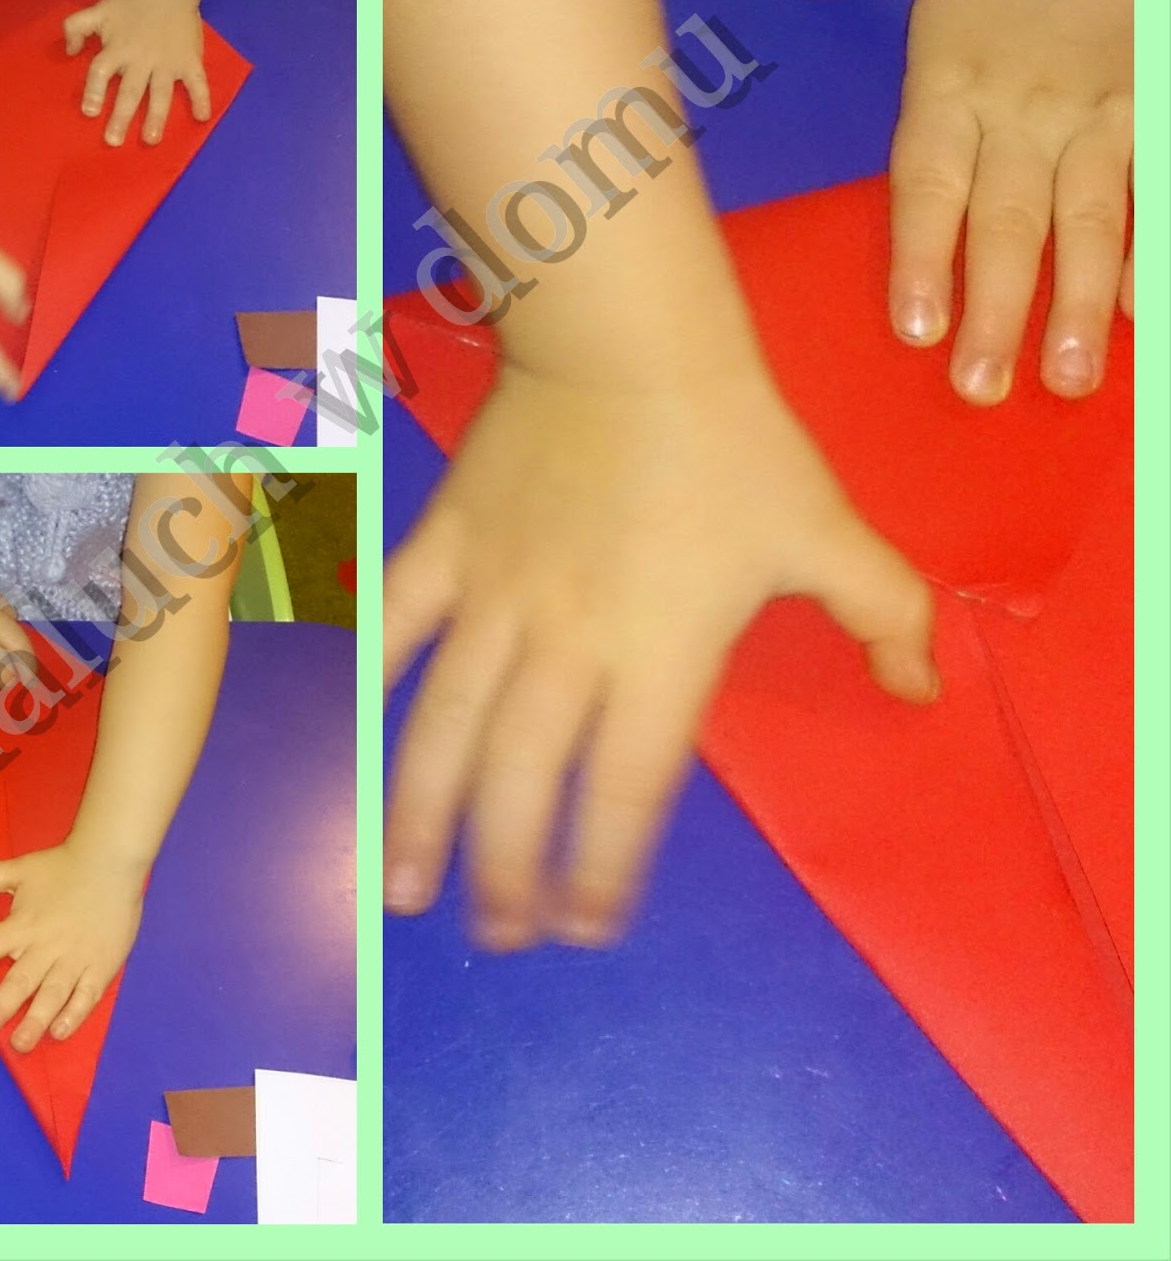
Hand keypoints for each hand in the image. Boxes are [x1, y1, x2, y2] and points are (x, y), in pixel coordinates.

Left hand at [0, 843, 143, 1051]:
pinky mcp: (101, 965)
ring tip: (19, 1043)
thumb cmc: (64, 866)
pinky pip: (87, 995)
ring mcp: (75, 958)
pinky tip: (60, 1031)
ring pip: (53, 995)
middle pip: (19, 980)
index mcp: (24, 924)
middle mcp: (46, 946)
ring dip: (35, 1020)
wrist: (113, 859)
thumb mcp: (20, 868)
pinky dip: (75, 1014)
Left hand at [62, 0, 210, 146]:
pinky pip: (197, 83)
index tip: (90, 112)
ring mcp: (167, 63)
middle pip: (129, 91)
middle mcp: (141, 60)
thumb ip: (76, 27)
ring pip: (160, 93)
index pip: (101, 72)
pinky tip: (201, 117)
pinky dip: (201, 99)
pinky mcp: (189, 61)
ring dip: (156, 117)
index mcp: (117, 49)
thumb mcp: (97, 11)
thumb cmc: (129, 3)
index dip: (94, 91)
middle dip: (121, 116)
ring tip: (151, 139)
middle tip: (113, 140)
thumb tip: (70, 52)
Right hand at [383, 362, 937, 951]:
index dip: (598, 871)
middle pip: (521, 783)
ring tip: (403, 891)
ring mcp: (492, 601)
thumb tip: (922, 691)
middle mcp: (566, 648)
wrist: (627, 343)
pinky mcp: (443, 549)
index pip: (622, 792)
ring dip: (420, 817)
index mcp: (658, 656)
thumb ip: (884, 613)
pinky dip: (369, 685)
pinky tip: (353, 741)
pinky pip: (391, 628)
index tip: (584, 926)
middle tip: (498, 932)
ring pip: (442, 728)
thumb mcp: (828, 527)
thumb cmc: (731, 442)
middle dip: (505, 873)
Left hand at [788, 0, 1131, 403]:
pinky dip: (1151, 255)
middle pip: (1005, 228)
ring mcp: (1100, 119)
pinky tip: (1147, 314)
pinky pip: (1153, 193)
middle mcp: (1024, 118)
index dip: (919, 260)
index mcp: (954, 87)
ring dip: (1076, 307)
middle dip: (993, 314)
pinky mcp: (1155, 108)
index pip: (927, 190)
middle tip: (981, 390)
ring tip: (1068, 379)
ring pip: (1086, 226)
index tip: (915, 330)